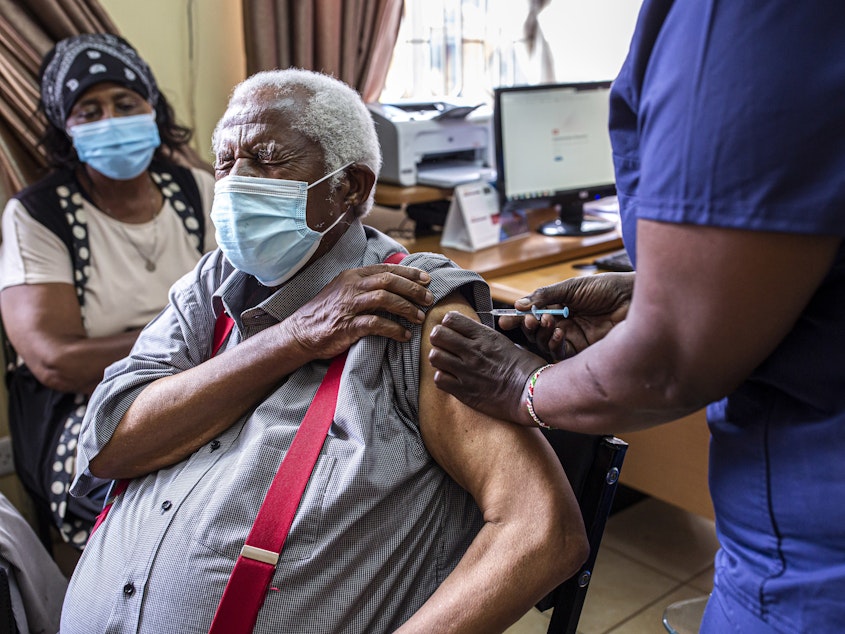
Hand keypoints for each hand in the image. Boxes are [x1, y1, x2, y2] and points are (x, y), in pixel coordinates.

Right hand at [286, 264, 432, 357]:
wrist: (300, 333)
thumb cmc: (326, 313)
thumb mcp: (344, 291)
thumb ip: (365, 285)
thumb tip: (394, 283)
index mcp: (353, 275)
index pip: (387, 269)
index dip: (409, 273)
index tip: (427, 279)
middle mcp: (351, 286)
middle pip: (389, 281)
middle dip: (413, 289)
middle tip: (429, 299)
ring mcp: (348, 305)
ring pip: (385, 299)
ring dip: (407, 308)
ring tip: (420, 317)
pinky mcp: (347, 325)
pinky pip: (376, 324)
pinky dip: (394, 329)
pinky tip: (404, 335)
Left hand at [428, 311, 546, 424]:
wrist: (533, 393)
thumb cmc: (525, 368)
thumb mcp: (506, 343)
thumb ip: (485, 338)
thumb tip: (470, 335)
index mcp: (484, 336)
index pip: (451, 319)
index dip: (448, 323)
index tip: (452, 329)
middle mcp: (473, 351)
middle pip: (437, 334)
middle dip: (438, 338)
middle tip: (445, 344)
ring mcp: (467, 372)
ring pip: (434, 356)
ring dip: (439, 358)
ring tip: (447, 362)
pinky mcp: (465, 392)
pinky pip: (439, 379)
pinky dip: (442, 378)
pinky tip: (451, 378)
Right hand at [499, 272, 633, 360]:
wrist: (635, 299)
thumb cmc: (608, 288)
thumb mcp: (573, 287)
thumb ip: (546, 296)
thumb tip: (520, 304)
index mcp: (561, 306)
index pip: (533, 315)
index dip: (518, 318)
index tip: (504, 320)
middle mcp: (565, 324)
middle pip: (535, 331)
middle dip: (525, 326)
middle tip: (523, 320)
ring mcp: (574, 338)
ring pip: (545, 343)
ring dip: (539, 334)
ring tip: (543, 321)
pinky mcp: (584, 352)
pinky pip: (561, 353)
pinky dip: (554, 345)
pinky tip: (557, 333)